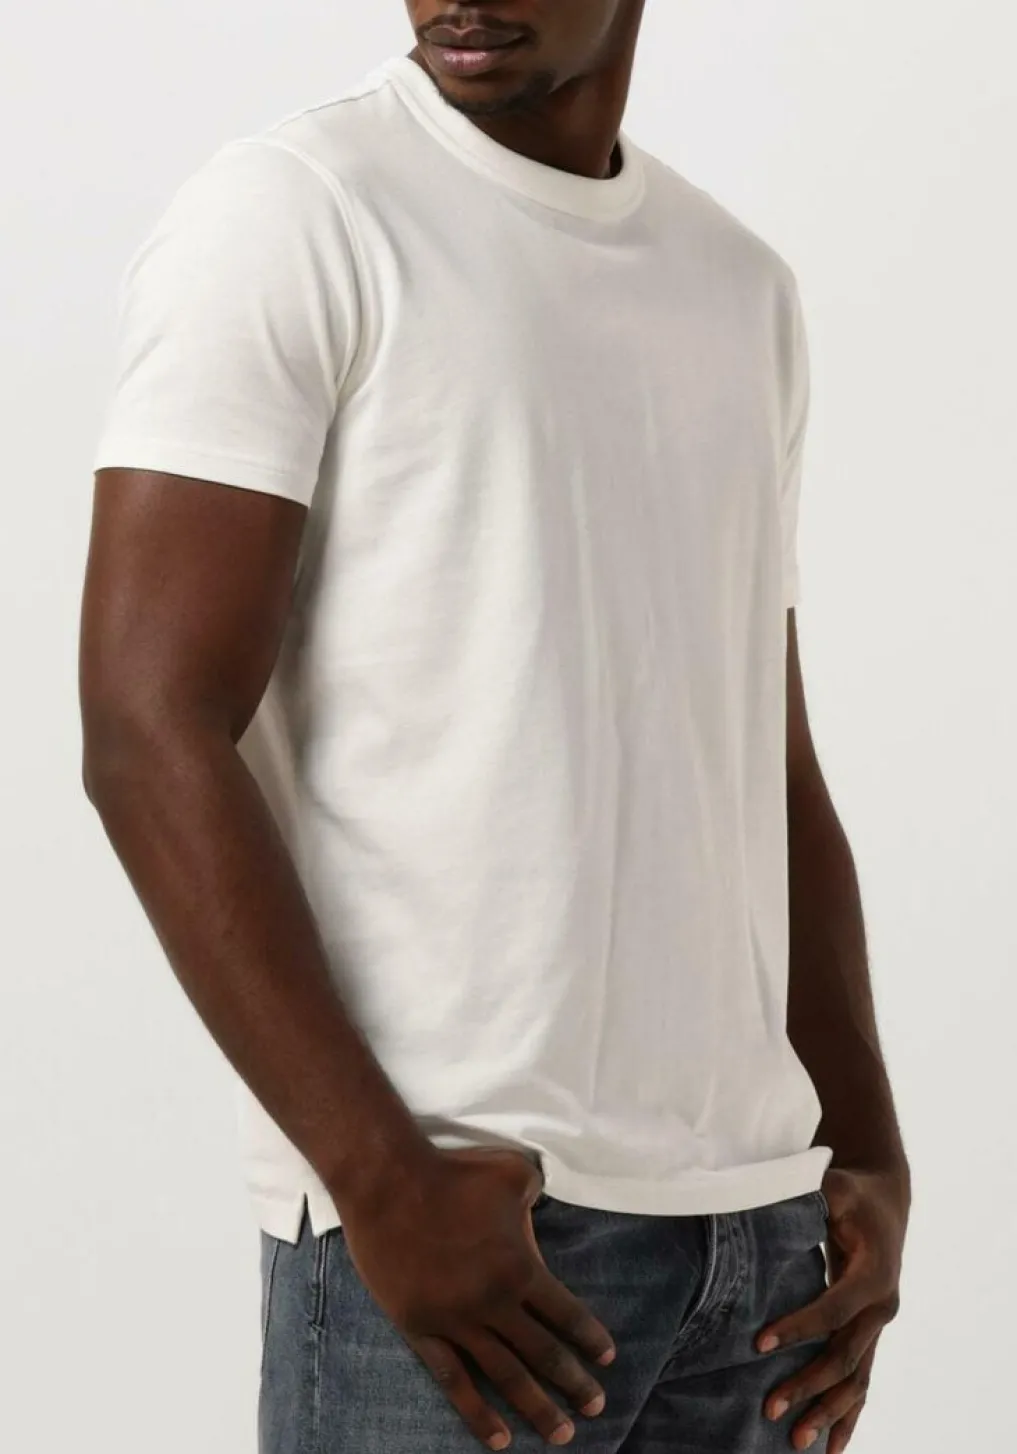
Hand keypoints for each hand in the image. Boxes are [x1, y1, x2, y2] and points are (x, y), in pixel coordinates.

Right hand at [338, 1145, 615, 1449]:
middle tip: (596, 1408)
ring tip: (560, 1435)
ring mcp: (457, 1322)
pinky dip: (478, 1413)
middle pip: (543, 1353)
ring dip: (536, 1408)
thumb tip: (545, 1200)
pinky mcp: (422, 1330)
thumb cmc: (454, 1173)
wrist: (389, 1182)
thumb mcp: (512, 1172)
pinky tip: (499, 1437)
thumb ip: (537, 1192)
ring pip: (505, 1377)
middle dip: (574, 1384)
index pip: (565, 1314)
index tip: (606, 1360)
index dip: (589, 1338)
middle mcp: (495, 1303)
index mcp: (521, 1268)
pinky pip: (454, 1381)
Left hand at [757, 1166, 907, 1452]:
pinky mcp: (870, 1332)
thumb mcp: (834, 1186)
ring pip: (856, 1379)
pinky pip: (861, 1381)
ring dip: (827, 1411)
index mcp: (874, 1274)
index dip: (798, 1329)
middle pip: (844, 1356)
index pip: (833, 1310)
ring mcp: (878, 1325)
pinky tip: (831, 1446)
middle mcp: (882, 1306)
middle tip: (770, 1408)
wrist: (884, 1199)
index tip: (759, 1345)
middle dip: (808, 1384)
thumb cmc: (852, 1192)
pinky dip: (848, 1415)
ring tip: (795, 1440)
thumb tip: (768, 1200)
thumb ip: (813, 1196)